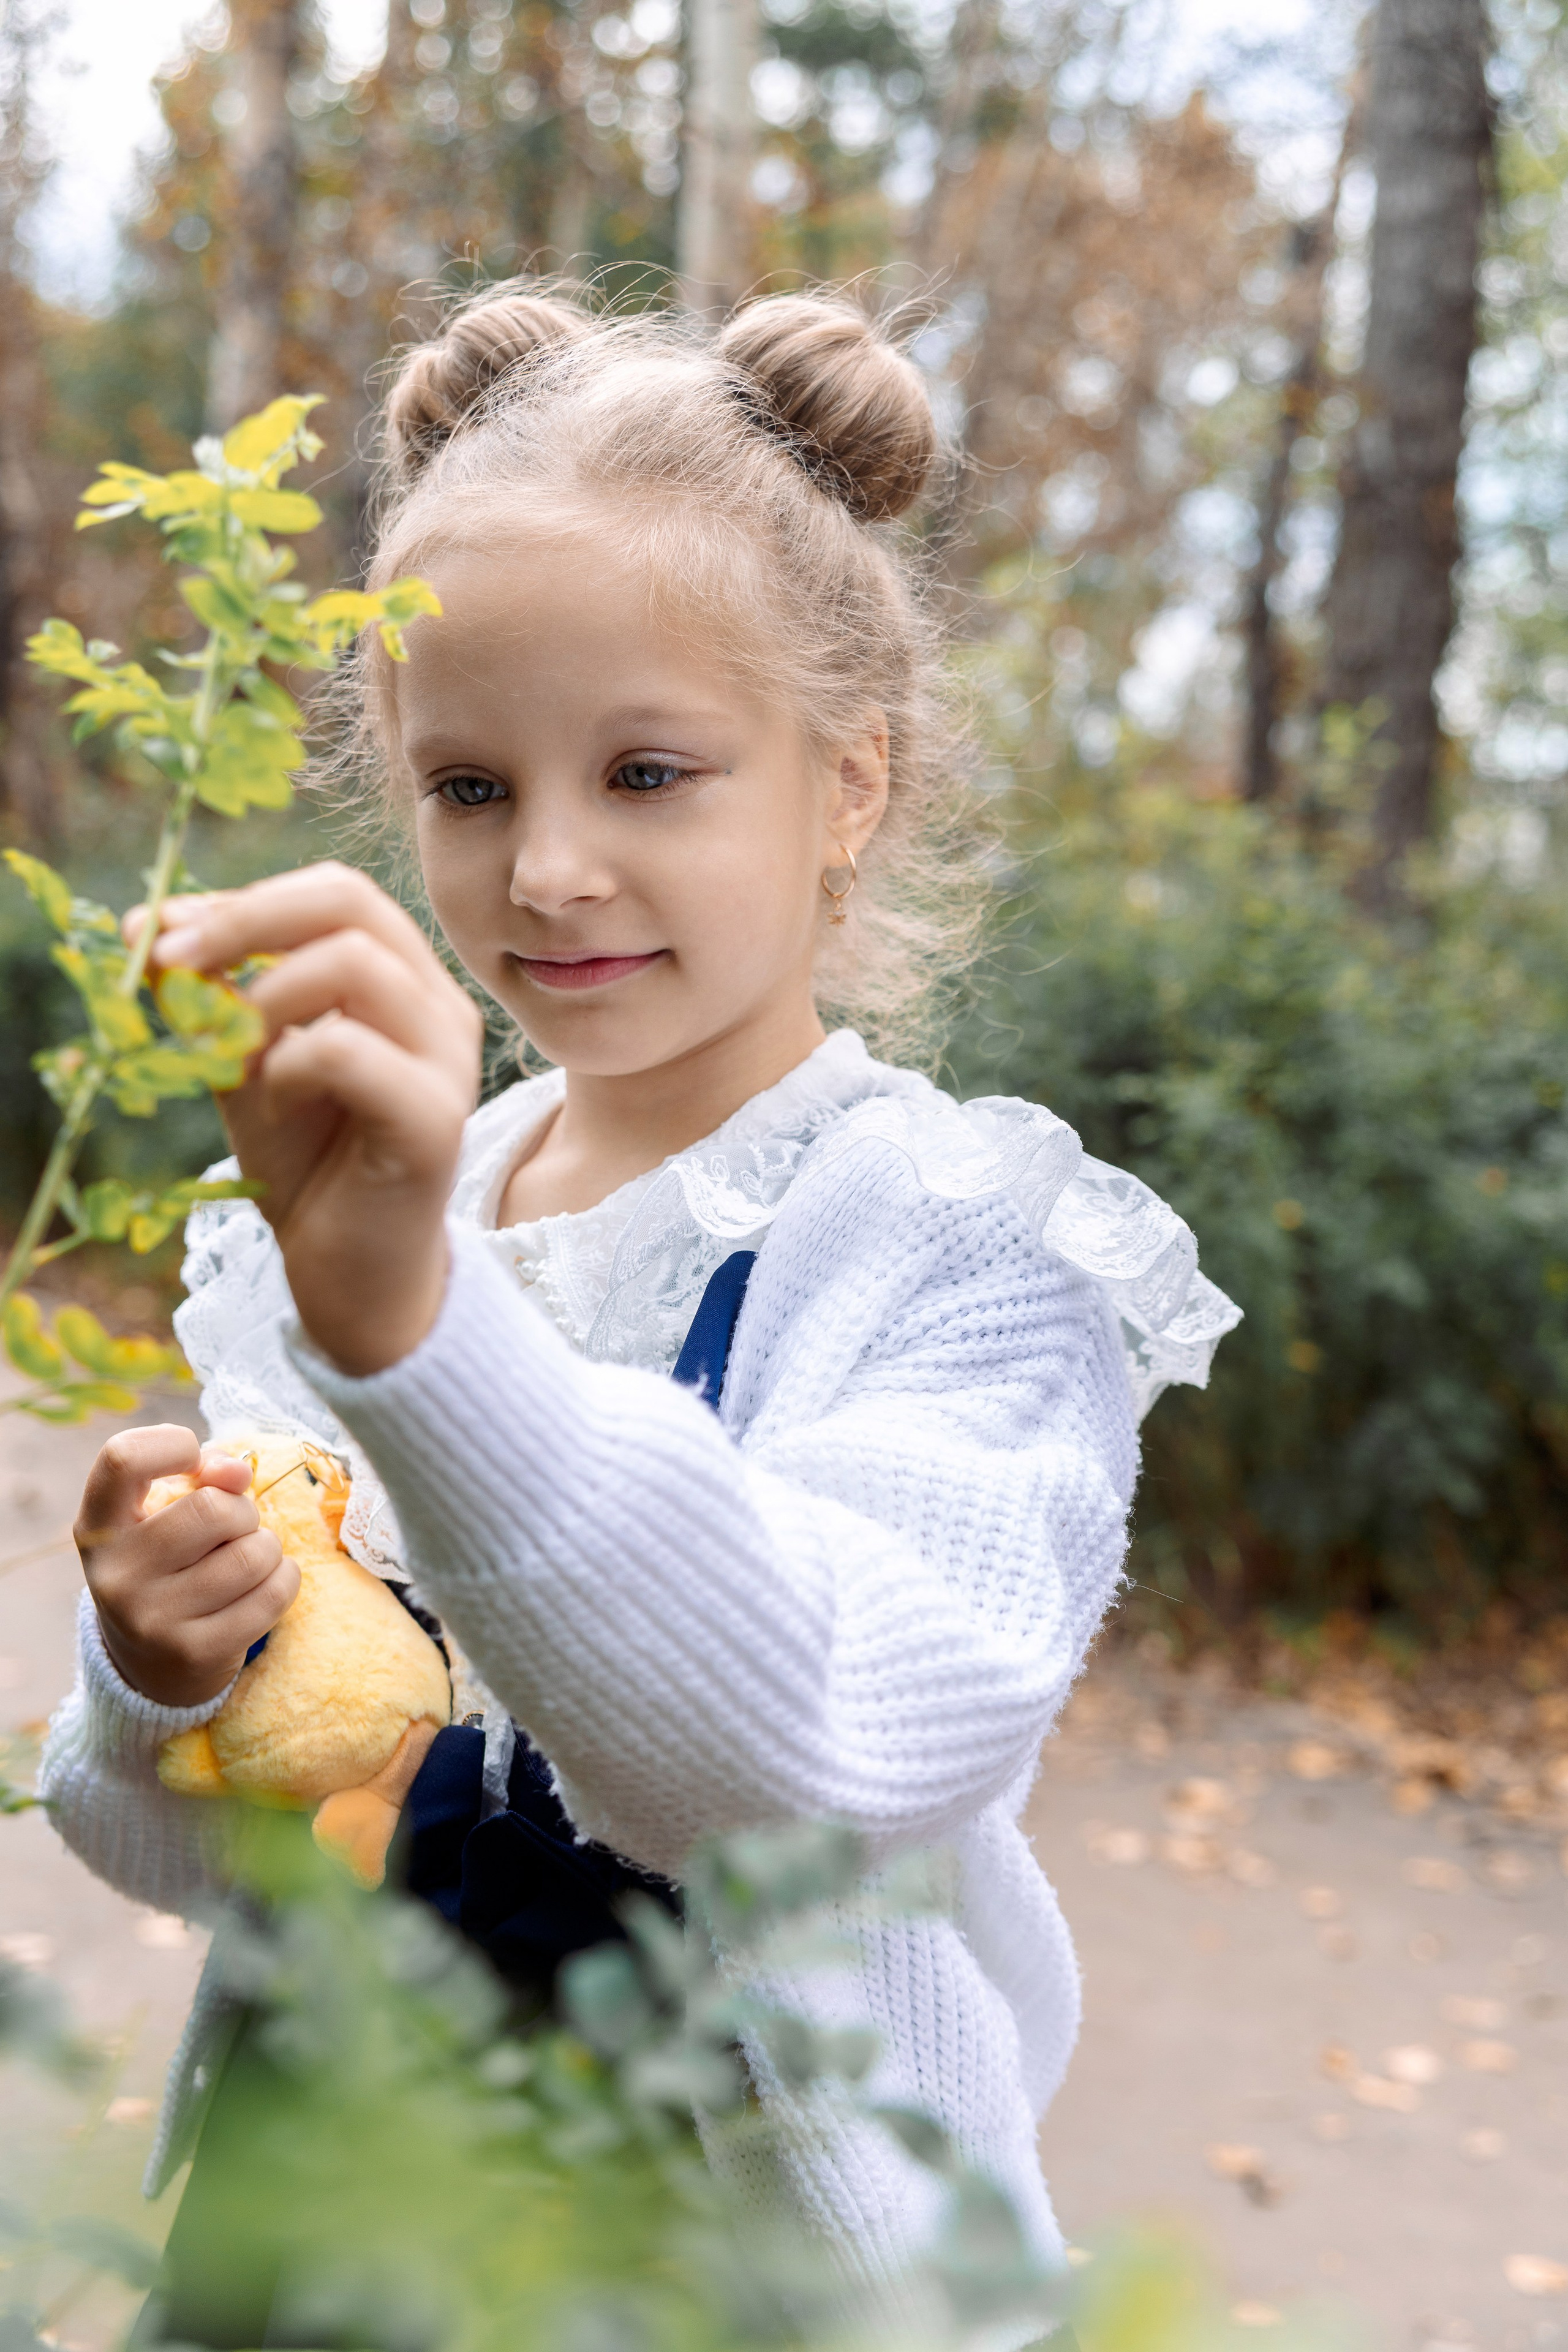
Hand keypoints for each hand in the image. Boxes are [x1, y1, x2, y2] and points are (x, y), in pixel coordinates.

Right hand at [77, 1426, 300, 1708]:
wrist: (151, 1663)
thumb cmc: (168, 1565)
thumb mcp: (163, 1517)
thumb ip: (202, 1477)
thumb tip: (238, 1471)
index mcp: (97, 1527)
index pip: (124, 1459)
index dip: (173, 1444)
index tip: (194, 1461)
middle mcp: (116, 1574)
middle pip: (211, 1508)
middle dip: (241, 1510)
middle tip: (234, 1527)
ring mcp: (152, 1619)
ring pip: (251, 1553)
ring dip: (266, 1547)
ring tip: (247, 1558)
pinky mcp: (195, 1652)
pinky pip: (273, 1593)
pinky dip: (284, 1578)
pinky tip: (264, 1583)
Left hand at [137, 862, 483, 1373]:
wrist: (349, 1273)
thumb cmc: (307, 1163)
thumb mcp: (244, 1060)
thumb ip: (211, 996)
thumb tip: (143, 923)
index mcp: (404, 982)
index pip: (335, 893)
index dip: (243, 900)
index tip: (158, 935)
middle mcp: (438, 1008)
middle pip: (351, 902)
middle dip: (245, 919)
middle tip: (169, 959)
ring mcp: (448, 1061)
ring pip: (355, 963)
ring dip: (264, 998)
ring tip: (233, 1057)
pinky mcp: (434, 1119)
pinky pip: (346, 1048)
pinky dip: (286, 1064)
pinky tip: (273, 1103)